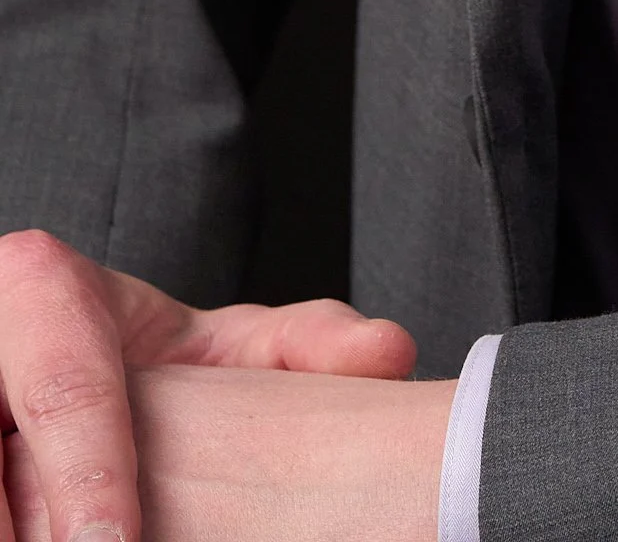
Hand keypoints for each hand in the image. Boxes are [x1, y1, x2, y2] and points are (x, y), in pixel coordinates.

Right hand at [0, 231, 428, 541]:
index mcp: (44, 290)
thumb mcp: (211, 342)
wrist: (43, 344)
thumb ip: (298, 346)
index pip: (66, 394)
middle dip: (30, 528)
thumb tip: (389, 355)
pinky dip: (7, 531)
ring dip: (12, 531)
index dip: (89, 479)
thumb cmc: (134, 355)